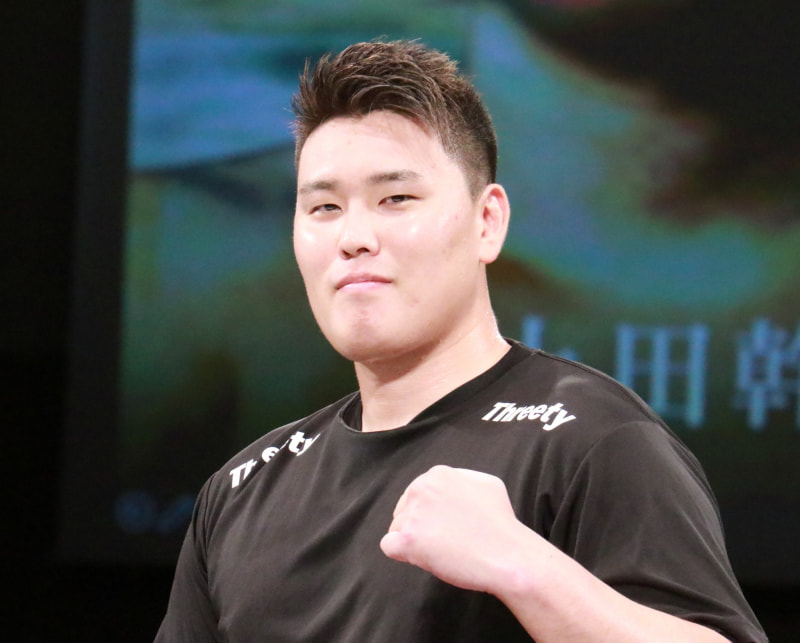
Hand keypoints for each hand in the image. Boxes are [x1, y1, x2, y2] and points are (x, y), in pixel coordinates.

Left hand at [379, 465, 529, 593]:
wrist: (508, 555)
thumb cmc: (501, 523)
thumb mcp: (487, 483)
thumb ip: (461, 479)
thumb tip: (445, 486)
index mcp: (438, 474)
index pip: (417, 493)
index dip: (430, 513)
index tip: (447, 525)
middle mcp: (421, 488)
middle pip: (403, 509)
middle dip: (419, 525)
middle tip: (446, 540)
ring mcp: (413, 513)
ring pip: (397, 528)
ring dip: (414, 541)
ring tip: (443, 550)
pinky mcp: (408, 539)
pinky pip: (389, 545)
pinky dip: (403, 555)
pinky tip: (425, 558)